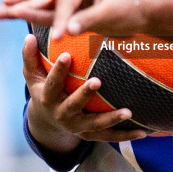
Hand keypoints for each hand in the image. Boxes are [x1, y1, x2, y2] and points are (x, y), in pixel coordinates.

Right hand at [0, 0, 152, 41]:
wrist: (145, 8)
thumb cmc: (133, 7)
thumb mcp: (114, 13)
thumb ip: (89, 19)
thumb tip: (66, 31)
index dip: (62, 18)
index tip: (59, 38)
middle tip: (2, 4)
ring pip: (36, 0)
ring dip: (15, 7)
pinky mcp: (66, 6)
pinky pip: (44, 11)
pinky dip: (27, 14)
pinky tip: (10, 15)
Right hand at [21, 35, 148, 149]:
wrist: (47, 122)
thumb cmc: (42, 90)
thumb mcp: (33, 76)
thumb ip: (30, 57)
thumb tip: (29, 35)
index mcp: (47, 98)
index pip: (51, 83)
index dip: (58, 70)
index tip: (67, 55)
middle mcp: (62, 114)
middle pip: (73, 105)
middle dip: (84, 94)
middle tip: (97, 81)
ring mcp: (77, 127)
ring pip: (95, 125)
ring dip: (111, 119)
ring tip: (128, 112)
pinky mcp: (90, 135)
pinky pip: (109, 136)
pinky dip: (126, 135)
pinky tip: (143, 132)